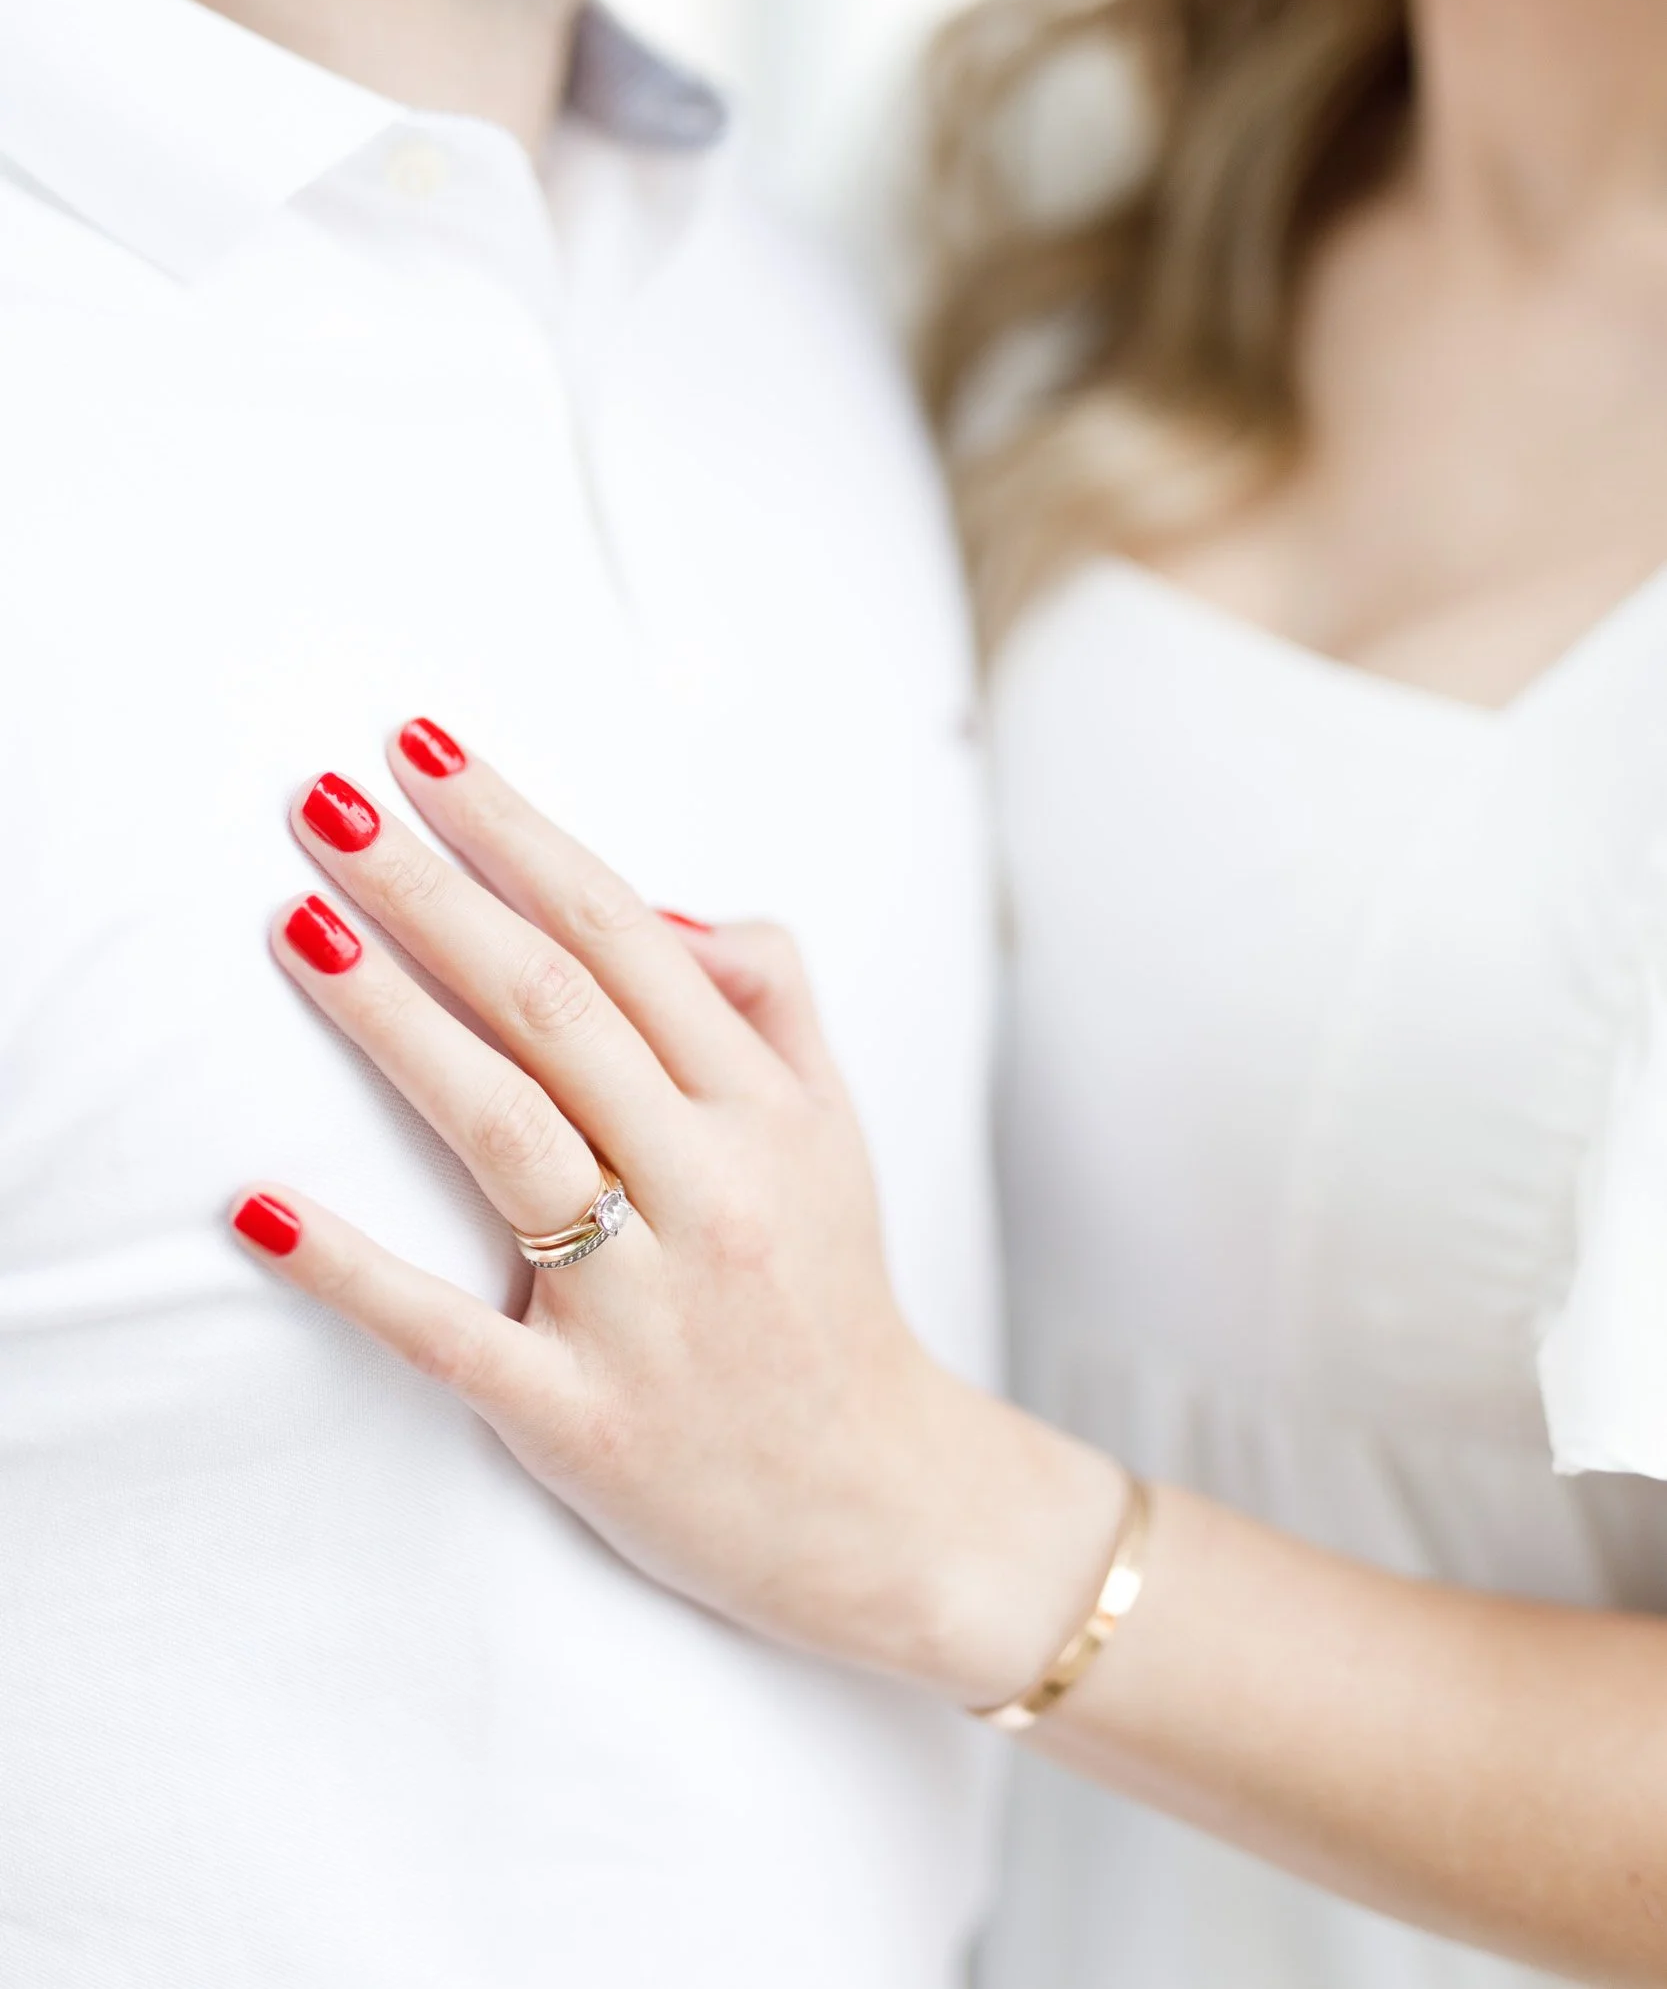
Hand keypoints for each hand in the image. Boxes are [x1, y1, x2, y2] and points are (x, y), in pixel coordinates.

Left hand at [234, 727, 1122, 1703]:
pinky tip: (258, 1204)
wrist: (876, 1505)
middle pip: (550, 1006)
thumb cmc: (829, 1293)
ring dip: (391, 1018)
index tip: (423, 754)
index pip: (624, 933)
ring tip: (297, 924)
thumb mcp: (834, 1126)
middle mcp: (710, 1187)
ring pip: (504, 1131)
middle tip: (321, 803)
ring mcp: (642, 1307)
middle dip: (430, 890)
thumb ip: (768, 997)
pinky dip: (350, 1268)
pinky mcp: (578, 1417)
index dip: (517, 833)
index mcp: (763, 1108)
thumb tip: (661, 905)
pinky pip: (447, 1332)